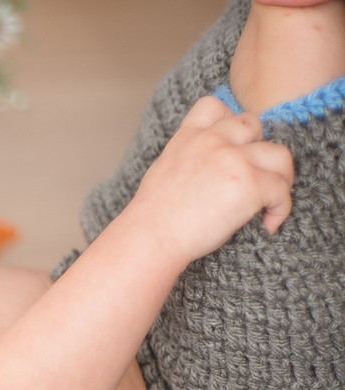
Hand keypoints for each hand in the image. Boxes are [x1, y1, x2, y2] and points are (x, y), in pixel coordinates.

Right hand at [127, 96, 293, 262]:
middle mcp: (212, 142)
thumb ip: (190, 158)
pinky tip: (267, 224)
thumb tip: (211, 171)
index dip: (230, 123)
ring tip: (270, 201)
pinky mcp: (250, 184)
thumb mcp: (164, 171)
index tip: (233, 149)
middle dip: (258, 151)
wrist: (150, 238)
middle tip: (256, 179)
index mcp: (187, 137)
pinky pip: (282, 190)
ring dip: (280, 178)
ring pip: (279, 156)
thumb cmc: (152, 218)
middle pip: (254, 125)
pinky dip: (280, 210)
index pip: (214, 107)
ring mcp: (233, 160)